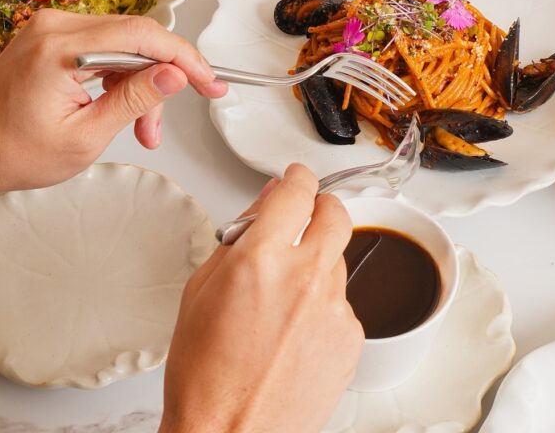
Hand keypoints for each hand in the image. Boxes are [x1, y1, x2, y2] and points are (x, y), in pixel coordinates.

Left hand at [0, 10, 226, 195]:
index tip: (209, 81)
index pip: (144, 36)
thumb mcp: (84, 137)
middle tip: (174, 117)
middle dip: (164, 78)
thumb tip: (175, 73)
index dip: (185, 58)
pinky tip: (123, 108)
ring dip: (142, 83)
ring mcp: (53, 27)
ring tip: (144, 128)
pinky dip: (121, 76)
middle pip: (138, 37)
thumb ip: (134, 100)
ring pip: (125, 43)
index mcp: (61, 48)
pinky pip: (105, 46)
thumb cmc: (12, 152)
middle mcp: (56, 26)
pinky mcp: (53, 36)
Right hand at [160, 164, 363, 432]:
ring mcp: (334, 308)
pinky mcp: (352, 337)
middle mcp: (305, 276)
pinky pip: (343, 302)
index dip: (297, 178)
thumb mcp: (201, 290)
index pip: (296, 191)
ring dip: (319, 262)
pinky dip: (325, 305)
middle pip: (336, 214)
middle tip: (307, 216)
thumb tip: (267, 205)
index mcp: (261, 258)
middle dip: (321, 207)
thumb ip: (240, 237)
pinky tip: (297, 332)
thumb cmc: (205, 375)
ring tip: (285, 300)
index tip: (297, 179)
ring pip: (338, 260)